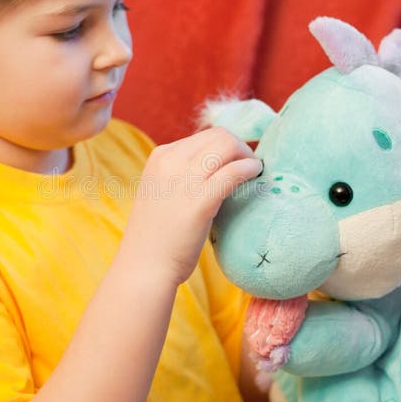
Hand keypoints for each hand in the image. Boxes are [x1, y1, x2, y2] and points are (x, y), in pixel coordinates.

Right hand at [120, 127, 261, 285]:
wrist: (145, 265)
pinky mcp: (200, 200)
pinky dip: (249, 169)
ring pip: (228, 146)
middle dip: (241, 147)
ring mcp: (184, 179)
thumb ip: (183, 175)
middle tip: (250, 166)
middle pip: (219, 136)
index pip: (204, 137)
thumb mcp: (163, 191)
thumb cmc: (157, 235)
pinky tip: (256, 176)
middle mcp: (171, 161)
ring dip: (248, 156)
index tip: (237, 162)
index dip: (227, 147)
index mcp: (161, 156)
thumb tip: (219, 166)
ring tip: (255, 172)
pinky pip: (234, 171)